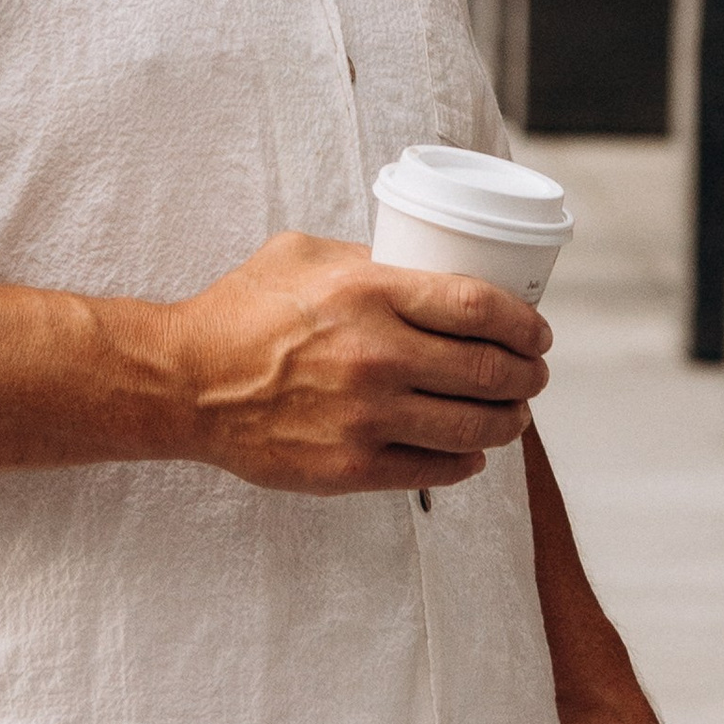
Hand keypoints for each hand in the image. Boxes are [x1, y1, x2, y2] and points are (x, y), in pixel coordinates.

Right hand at [172, 236, 548, 494]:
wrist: (185, 383)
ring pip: (471, 427)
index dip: (524, 323)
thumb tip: (423, 266)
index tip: (538, 332)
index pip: (479, 307)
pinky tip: (472, 452)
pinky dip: (466, 462)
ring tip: (515, 415)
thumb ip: (369, 257)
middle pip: (488, 371)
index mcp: (370, 293)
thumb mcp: (306, 254)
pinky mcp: (349, 468)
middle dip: (528, 376)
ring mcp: (365, 418)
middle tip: (535, 374)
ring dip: (509, 422)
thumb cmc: (243, 310)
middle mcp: (376, 356)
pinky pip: (433, 469)